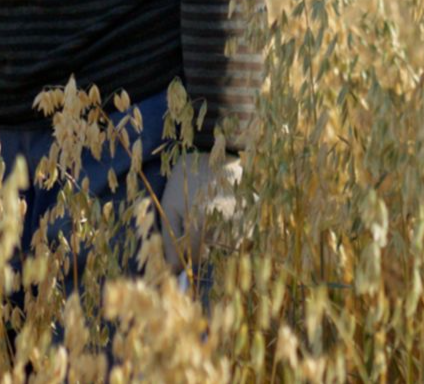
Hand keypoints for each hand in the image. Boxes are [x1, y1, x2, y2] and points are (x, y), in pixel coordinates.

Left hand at [160, 151, 242, 270]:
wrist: (212, 152)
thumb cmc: (186, 181)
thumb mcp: (170, 209)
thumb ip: (170, 242)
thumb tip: (174, 271)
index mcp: (202, 216)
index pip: (197, 255)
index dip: (188, 258)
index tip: (183, 255)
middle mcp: (226, 216)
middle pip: (215, 250)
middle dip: (203, 247)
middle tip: (195, 231)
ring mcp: (243, 211)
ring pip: (231, 243)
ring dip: (219, 239)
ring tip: (210, 217)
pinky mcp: (254, 207)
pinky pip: (244, 231)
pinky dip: (233, 229)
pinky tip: (223, 212)